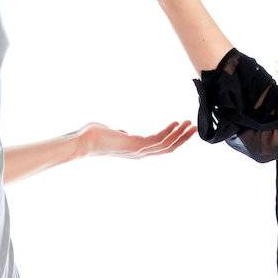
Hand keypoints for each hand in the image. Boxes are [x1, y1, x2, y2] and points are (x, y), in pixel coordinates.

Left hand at [77, 119, 195, 159]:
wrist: (83, 141)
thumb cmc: (94, 136)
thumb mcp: (113, 134)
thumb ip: (121, 134)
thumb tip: (124, 132)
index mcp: (136, 151)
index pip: (160, 148)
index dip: (174, 140)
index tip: (183, 129)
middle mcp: (139, 154)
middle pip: (167, 149)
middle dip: (182, 139)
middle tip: (194, 128)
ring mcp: (138, 151)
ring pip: (166, 146)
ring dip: (179, 135)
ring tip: (189, 123)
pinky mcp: (135, 146)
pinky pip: (157, 140)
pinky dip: (168, 132)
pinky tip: (175, 123)